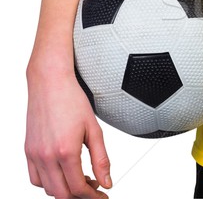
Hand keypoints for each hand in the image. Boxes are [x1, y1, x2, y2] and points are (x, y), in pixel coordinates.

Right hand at [25, 54, 111, 198]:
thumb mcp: (94, 130)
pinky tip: (63, 172)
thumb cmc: (72, 101)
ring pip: (47, 189)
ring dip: (64, 190)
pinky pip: (35, 178)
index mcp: (65, 151)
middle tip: (94, 188)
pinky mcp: (28, 150)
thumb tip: (107, 181)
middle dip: (80, 196)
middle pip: (61, 194)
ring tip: (81, 178)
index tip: (102, 195)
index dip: (92, 196)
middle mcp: (46, 156)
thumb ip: (101, 159)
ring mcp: (34, 154)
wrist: (50, 83)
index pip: (78, 188)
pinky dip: (49, 182)